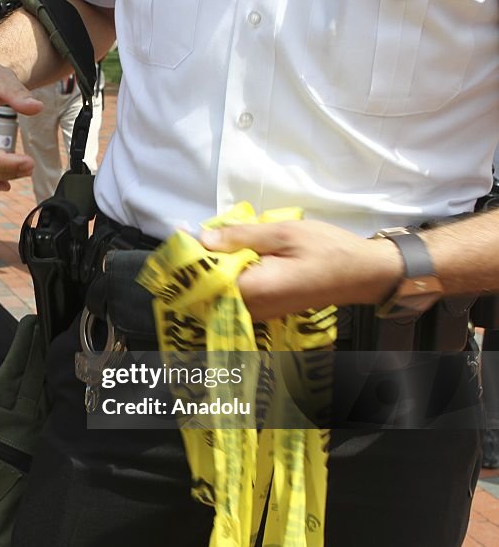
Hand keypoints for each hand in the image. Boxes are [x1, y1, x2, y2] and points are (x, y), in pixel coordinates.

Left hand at [199, 220, 403, 320]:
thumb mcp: (282, 233)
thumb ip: (240, 236)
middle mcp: (251, 309)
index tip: (183, 236)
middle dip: (197, 267)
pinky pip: (234, 298)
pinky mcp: (265, 311)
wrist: (363, 273)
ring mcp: (258, 314)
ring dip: (211, 273)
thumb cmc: (327, 250)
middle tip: (195, 239)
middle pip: (207, 291)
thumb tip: (203, 239)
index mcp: (252, 289)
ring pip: (219, 296)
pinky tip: (230, 259)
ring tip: (210, 245)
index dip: (189, 259)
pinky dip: (227, 280)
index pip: (204, 279)